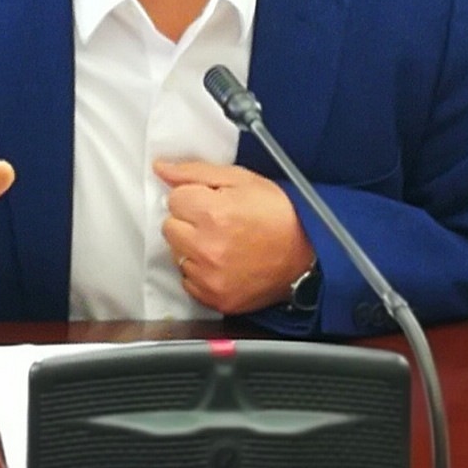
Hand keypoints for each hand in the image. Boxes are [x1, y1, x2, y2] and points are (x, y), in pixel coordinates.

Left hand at [155, 159, 314, 315]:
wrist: (307, 255)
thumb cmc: (277, 213)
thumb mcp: (241, 180)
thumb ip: (195, 173)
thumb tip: (160, 168)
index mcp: (212, 213)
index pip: (173, 199)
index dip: (192, 197)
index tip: (210, 201)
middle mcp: (206, 248)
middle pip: (169, 227)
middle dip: (188, 221)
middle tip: (216, 222)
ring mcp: (210, 277)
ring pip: (177, 254)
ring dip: (192, 247)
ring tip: (222, 242)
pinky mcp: (215, 298)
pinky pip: (188, 280)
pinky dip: (200, 271)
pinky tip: (223, 262)